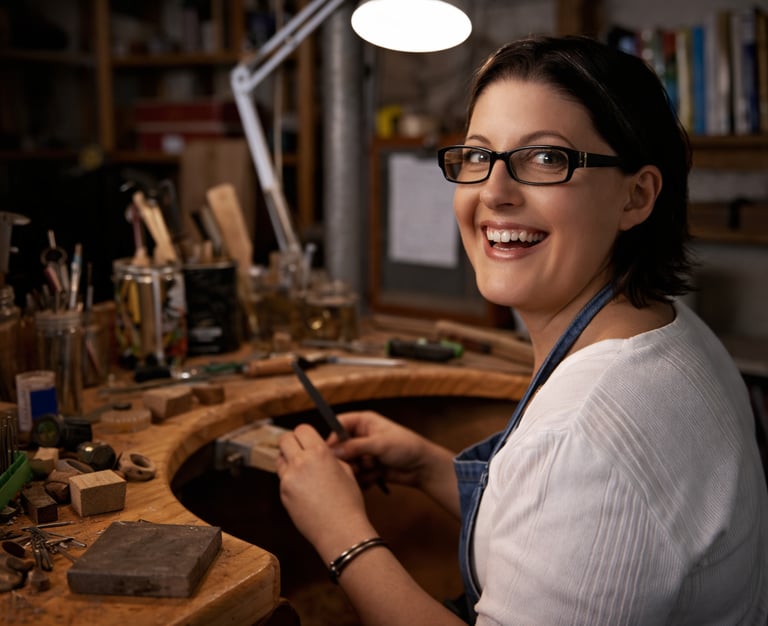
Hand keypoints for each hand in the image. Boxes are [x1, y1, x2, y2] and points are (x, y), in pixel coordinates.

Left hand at [276, 424, 373, 555]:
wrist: (340, 530)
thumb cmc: (348, 502)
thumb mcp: (346, 471)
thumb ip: (329, 457)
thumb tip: (319, 452)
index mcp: (320, 452)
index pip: (302, 429)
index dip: (305, 434)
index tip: (307, 441)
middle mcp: (301, 461)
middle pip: (284, 439)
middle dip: (290, 443)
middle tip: (298, 451)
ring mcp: (289, 478)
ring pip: (280, 459)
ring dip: (287, 461)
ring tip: (301, 473)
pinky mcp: (283, 493)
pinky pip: (282, 479)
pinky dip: (289, 480)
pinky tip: (303, 491)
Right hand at [332, 411, 450, 492]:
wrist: (423, 467)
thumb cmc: (406, 446)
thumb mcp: (380, 444)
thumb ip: (355, 446)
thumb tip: (334, 451)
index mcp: (363, 421)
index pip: (338, 425)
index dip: (332, 438)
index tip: (330, 452)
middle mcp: (361, 436)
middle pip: (340, 447)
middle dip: (348, 458)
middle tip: (357, 464)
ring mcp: (364, 453)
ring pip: (348, 463)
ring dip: (358, 469)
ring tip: (372, 468)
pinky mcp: (368, 468)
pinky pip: (356, 475)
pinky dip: (364, 478)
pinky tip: (377, 476)